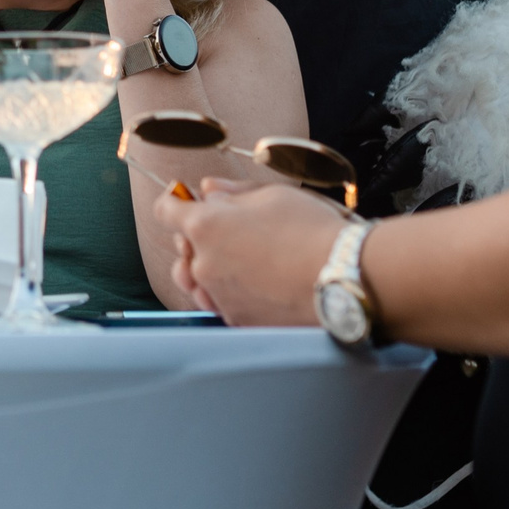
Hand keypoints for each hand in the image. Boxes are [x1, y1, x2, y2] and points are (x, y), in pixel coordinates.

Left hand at [156, 177, 348, 326]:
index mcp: (205, 226)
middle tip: (228, 227)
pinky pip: (221, 302)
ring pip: (197, 280)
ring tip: (239, 258)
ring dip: (208, 267)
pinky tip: (255, 282)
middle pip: (181, 248)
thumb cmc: (312, 230)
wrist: (343, 277)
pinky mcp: (238, 319)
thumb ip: (231, 192)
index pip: (165, 210)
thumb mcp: (272, 195)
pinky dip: (229, 291)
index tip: (186, 200)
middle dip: (196, 235)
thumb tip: (207, 189)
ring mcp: (219, 296)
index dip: (175, 201)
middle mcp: (204, 264)